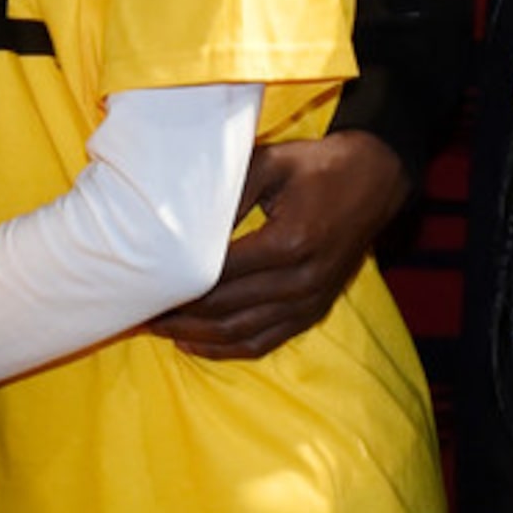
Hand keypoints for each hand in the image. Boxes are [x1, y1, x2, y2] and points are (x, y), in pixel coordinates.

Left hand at [146, 130, 407, 359]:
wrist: (374, 180)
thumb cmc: (315, 166)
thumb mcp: (268, 164)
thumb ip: (226, 196)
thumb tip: (180, 228)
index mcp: (289, 242)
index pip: (219, 274)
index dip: (178, 284)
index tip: (143, 285)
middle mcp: (302, 280)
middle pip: (226, 309)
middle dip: (178, 314)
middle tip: (138, 309)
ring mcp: (310, 300)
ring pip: (242, 333)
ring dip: (196, 335)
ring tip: (157, 328)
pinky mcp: (315, 310)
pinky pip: (266, 341)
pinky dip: (228, 348)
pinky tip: (194, 344)